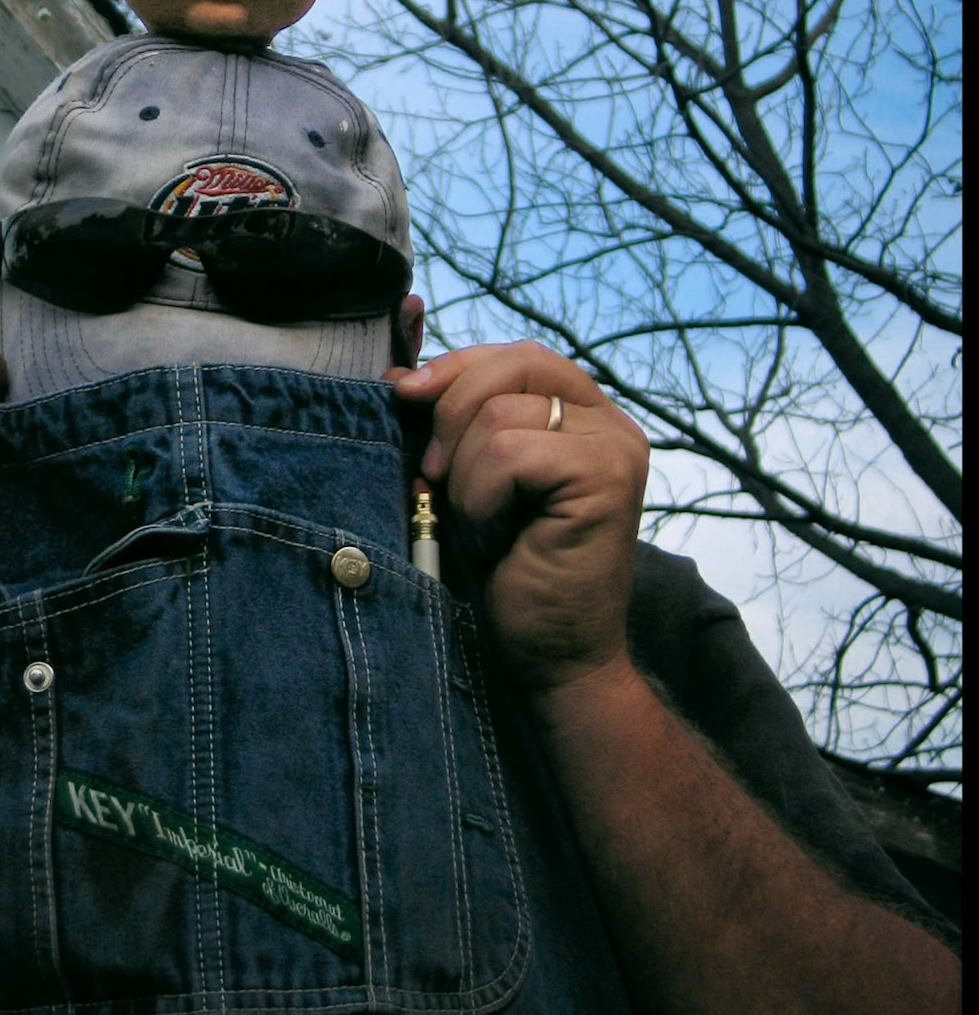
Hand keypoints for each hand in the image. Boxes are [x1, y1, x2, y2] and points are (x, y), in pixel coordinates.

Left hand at [387, 341, 648, 700]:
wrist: (550, 658)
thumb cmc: (504, 570)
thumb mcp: (468, 477)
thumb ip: (452, 421)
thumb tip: (399, 373)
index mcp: (584, 414)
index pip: (516, 356)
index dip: (455, 367)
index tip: (402, 394)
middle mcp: (611, 423)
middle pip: (512, 366)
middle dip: (451, 415)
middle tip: (436, 478)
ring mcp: (616, 447)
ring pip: (499, 415)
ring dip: (465, 478)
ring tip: (484, 527)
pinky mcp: (608, 477)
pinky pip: (508, 455)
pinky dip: (480, 500)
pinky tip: (498, 541)